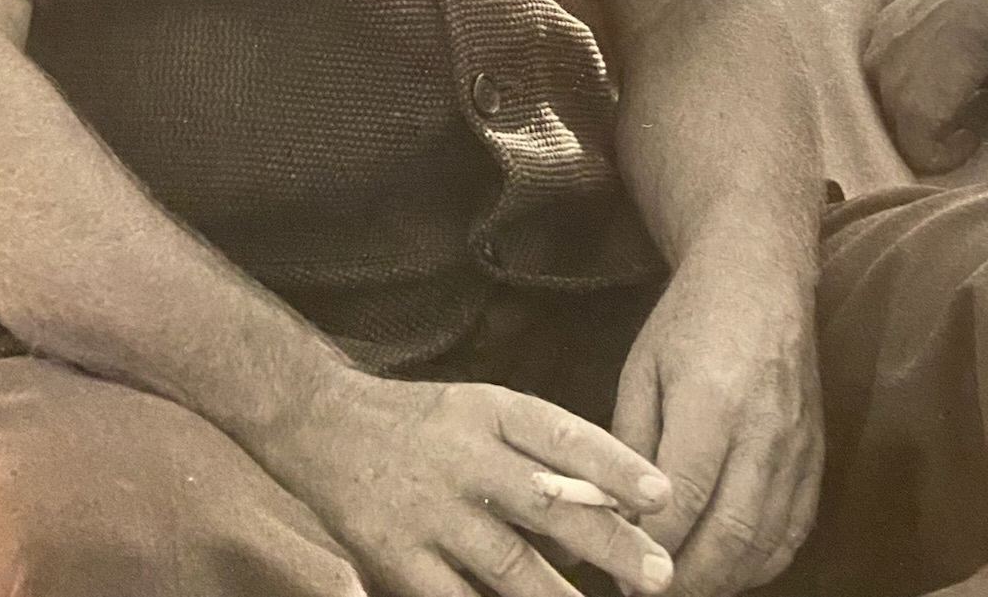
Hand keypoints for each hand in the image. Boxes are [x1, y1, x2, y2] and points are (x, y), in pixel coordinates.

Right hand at [260, 371, 674, 596]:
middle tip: (659, 573)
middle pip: (545, 503)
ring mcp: (430, 510)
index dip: (615, 465)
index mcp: (493, 411)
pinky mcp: (396, 556)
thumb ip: (542, 451)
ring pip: (506, 562)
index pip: (564, 435)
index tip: (663, 495)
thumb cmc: (429, 423)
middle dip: (607, 543)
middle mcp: (466, 457)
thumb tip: (616, 500)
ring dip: (560, 596)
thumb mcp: (486, 411)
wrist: (324, 423)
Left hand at [612, 242, 823, 596]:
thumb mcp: (640, 370)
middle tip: (649, 592)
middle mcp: (762, 430)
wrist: (760, 277)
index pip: (681, 501)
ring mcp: (797, 446)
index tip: (620, 572)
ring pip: (764, 543)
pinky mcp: (816, 455)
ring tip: (683, 586)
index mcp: (711, 401)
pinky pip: (794, 531)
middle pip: (727, 536)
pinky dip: (761, 563)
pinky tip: (729, 568)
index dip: (649, 549)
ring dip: (721, 580)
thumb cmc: (689, 319)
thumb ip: (627, 443)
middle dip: (684, 580)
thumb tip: (608, 516)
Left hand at [863, 0, 987, 173]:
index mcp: (885, 27)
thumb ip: (937, 32)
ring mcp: (890, 84)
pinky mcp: (913, 110)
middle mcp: (877, 54)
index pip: (883, 73)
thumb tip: (953, 57)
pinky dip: (948, 155)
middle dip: (915, 119)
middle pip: (883, 104)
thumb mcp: (947, 9)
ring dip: (931, 138)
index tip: (947, 97)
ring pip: (899, 132)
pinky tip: (971, 139)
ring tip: (963, 131)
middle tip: (951, 122)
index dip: (913, 89)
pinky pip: (921, 153)